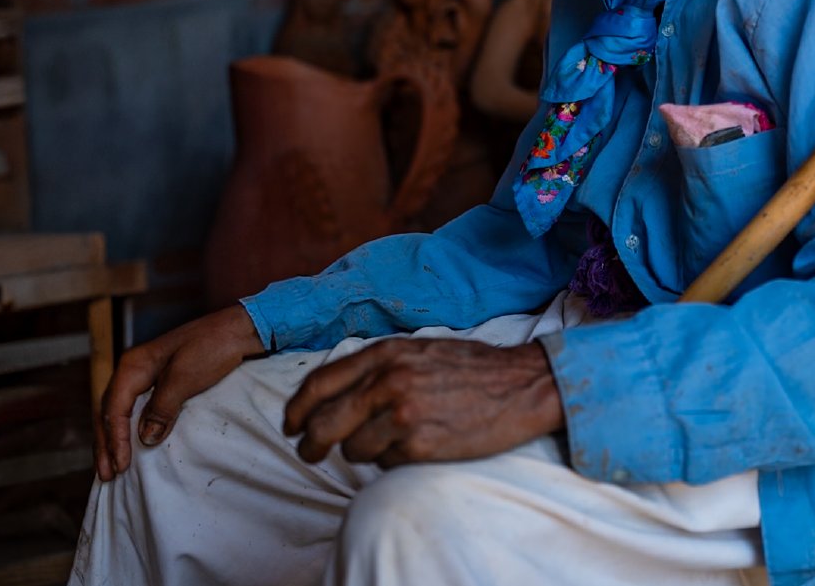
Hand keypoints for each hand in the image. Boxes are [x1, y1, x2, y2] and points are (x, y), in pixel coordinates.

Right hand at [94, 305, 264, 480]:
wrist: (241, 328)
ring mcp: (146, 376)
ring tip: (112, 468)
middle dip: (106, 445)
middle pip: (110, 413)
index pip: (114, 409)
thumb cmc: (213, 347)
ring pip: (120, 413)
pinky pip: (137, 410)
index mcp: (133, 365)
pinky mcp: (161, 382)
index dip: (115, 440)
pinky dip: (130, 430)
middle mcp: (133, 370)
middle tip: (107, 475)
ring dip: (115, 440)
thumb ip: (162, 408)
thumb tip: (145, 439)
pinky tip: (131, 445)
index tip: (120, 465)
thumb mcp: (185, 378)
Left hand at [283, 338, 561, 466]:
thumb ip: (379, 366)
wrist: (522, 384)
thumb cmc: (474, 367)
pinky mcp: (420, 445)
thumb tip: (338, 394)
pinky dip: (392, 459)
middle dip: (311, 443)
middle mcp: (388, 382)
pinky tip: (416, 445)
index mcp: (385, 354)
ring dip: (362, 451)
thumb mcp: (420, 350)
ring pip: (353, 449)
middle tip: (310, 452)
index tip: (292, 424)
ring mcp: (402, 415)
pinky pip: (385, 463)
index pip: (320, 383)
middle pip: (323, 423)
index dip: (298, 408)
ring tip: (390, 441)